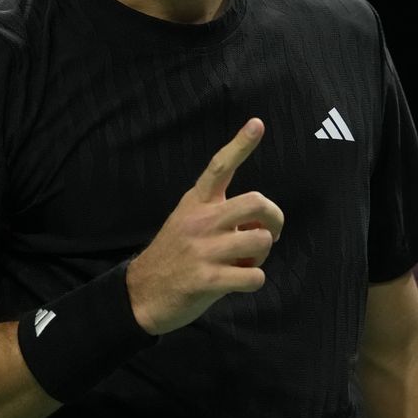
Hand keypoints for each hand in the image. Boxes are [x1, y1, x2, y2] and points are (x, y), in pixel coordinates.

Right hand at [126, 119, 284, 334]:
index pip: (219, 167)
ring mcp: (203, 250)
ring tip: (243, 263)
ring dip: (261, 256)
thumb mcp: (188, 222)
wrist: (142, 294)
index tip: (257, 123)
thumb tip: (259, 223)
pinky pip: (254, 276)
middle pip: (256, 203)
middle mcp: (200, 221)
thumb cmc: (175, 256)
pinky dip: (254, 281)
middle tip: (270, 235)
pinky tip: (237, 282)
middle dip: (275, 219)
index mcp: (196, 203)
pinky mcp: (206, 280)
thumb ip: (219, 215)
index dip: (240, 145)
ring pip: (260, 242)